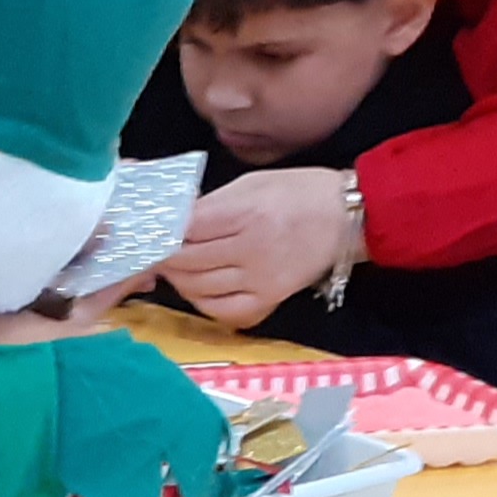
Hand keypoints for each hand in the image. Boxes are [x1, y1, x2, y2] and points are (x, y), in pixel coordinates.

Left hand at [155, 167, 352, 329]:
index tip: (148, 234)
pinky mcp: (270, 299)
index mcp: (247, 213)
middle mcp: (252, 249)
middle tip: (157, 252)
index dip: (160, 234)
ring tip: (178, 267)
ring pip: (198, 288)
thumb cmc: (298, 193)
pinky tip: (200, 289)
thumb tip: (169, 224)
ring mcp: (261, 278)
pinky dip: (203, 303)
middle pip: (186, 261)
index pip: (185, 230)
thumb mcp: (251, 184)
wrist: (349, 215)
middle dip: (164, 257)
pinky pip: (223, 311)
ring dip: (179, 279)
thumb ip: (210, 206)